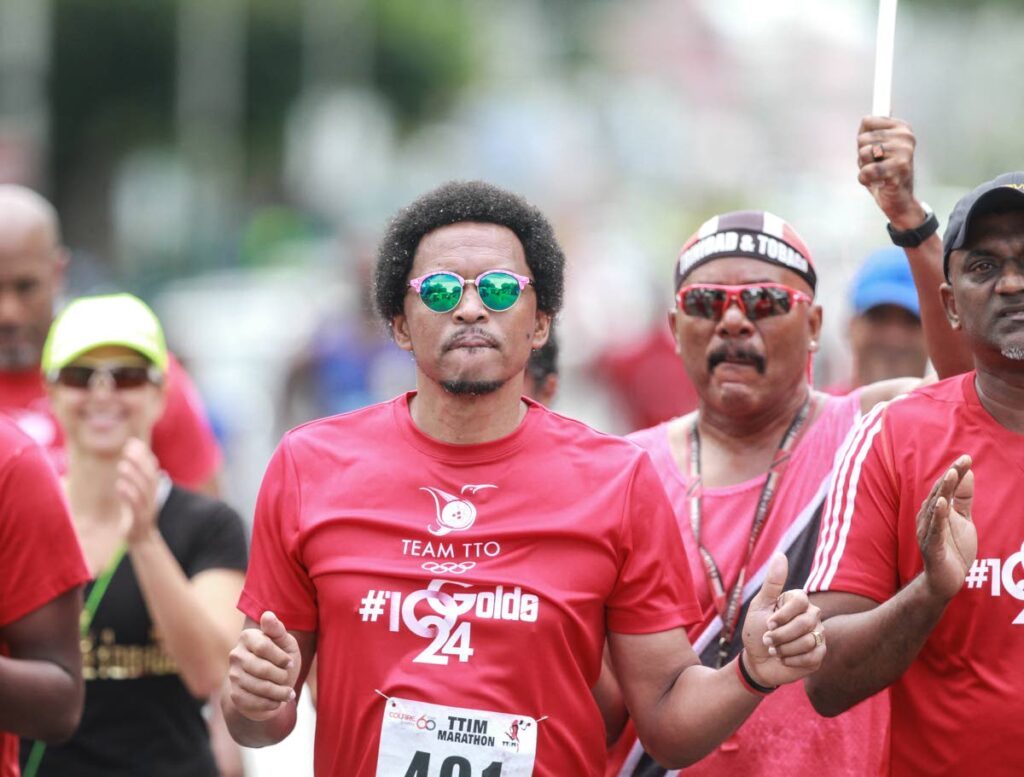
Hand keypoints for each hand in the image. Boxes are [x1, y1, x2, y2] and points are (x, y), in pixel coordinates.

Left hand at [117, 437, 160, 544]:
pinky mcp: (139, 519)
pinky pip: (136, 506)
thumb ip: (139, 477)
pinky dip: (128, 494)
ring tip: (121, 465)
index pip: (151, 467)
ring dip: (133, 476)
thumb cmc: (136, 514)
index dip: (143, 454)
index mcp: (152, 489)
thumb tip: (142, 457)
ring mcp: (147, 508)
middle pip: (149, 476)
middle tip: (126, 450)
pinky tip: (119, 486)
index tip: (132, 442)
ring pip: (143, 490)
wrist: (141, 539)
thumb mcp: (138, 493)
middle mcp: (152, 497)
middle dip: (139, 462)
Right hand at [227, 612, 300, 721]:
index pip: (264, 647)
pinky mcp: (235, 695)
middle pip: (262, 669)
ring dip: (279, 692)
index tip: (289, 663)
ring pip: (259, 687)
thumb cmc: (282, 660)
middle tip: (287, 678)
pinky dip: (271, 703)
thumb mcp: (286, 643)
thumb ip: (278, 630)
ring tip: (287, 693)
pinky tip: (277, 701)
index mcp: (247, 637)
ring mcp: (233, 676)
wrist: (272, 686)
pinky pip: (254, 702)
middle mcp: (236, 655)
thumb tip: (268, 615)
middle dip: (281, 676)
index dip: (281, 657)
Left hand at [741, 553, 824, 686]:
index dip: (783, 615)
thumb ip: (772, 582)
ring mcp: (818, 635)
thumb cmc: (756, 631)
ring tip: (775, 650)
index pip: (801, 601)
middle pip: (804, 623)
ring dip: (784, 649)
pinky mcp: (819, 655)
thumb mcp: (759, 606)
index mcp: (799, 601)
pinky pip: (812, 657)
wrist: (756, 661)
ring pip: (808, 641)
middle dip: (780, 635)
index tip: (768, 623)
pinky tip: (784, 659)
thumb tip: (780, 554)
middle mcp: (812, 616)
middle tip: (767, 640)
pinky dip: (792, 660)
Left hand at [856, 115, 925, 228]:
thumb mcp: (879, 147)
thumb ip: (872, 133)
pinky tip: (876, 181)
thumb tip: (866, 119)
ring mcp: (903, 153)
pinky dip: (865, 179)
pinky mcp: (898, 170)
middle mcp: (905, 137)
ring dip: (864, 167)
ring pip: (863, 154)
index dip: (864, 139)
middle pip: (862, 139)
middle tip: (877, 165)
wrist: (899, 199)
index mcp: (902, 128)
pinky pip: (866, 171)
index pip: (867, 121)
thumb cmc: (886, 172)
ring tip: (878, 172)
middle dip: (863, 156)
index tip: (876, 149)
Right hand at [917, 455, 975, 600]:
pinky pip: (935, 530)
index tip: (967, 458)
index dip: (956, 472)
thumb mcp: (963, 520)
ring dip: (943, 491)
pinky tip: (942, 504)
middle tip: (962, 461)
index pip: (946, 487)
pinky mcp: (932, 547)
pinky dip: (937, 516)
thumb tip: (968, 473)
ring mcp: (928, 532)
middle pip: (939, 493)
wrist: (945, 581)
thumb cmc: (953, 549)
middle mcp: (928, 518)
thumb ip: (963, 499)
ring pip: (935, 508)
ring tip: (951, 475)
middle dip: (951, 476)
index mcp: (936, 510)